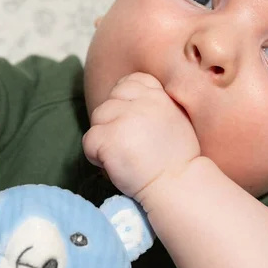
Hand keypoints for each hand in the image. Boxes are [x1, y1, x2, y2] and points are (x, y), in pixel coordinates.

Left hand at [83, 72, 199, 203]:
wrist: (179, 186)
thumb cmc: (179, 161)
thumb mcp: (176, 120)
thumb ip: (156, 105)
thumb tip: (132, 102)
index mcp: (159, 97)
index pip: (130, 81)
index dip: (124, 99)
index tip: (129, 121)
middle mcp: (142, 103)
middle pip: (110, 101)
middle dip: (112, 121)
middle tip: (126, 143)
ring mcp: (124, 119)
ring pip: (98, 118)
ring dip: (104, 137)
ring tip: (122, 155)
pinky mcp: (110, 138)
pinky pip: (89, 141)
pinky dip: (95, 155)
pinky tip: (113, 165)